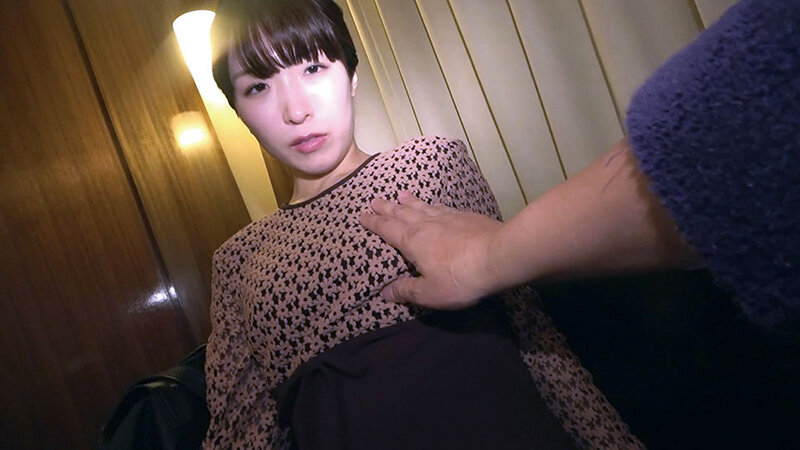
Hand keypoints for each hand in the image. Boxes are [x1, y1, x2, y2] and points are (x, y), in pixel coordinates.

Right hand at [359, 191, 502, 309]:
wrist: (500, 255)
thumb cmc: (461, 278)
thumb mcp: (429, 292)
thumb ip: (406, 290)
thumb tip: (384, 292)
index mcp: (412, 241)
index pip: (387, 229)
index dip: (373, 222)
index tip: (362, 215)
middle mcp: (426, 224)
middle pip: (402, 212)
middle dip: (387, 207)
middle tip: (374, 199)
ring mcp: (447, 217)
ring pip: (422, 206)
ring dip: (409, 201)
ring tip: (400, 194)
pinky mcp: (466, 217)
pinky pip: (442, 207)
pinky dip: (432, 204)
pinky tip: (434, 204)